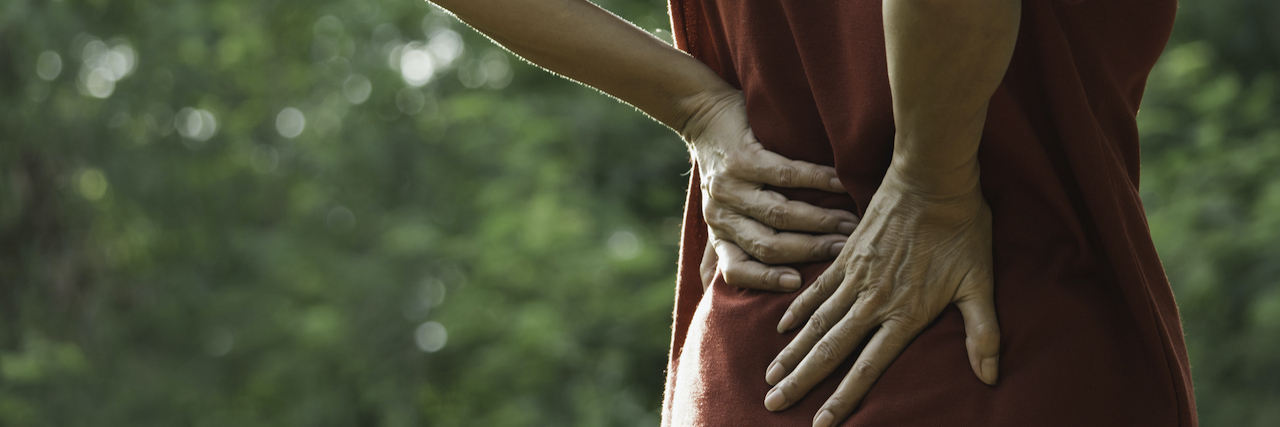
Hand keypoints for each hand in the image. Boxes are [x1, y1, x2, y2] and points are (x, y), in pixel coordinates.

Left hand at [679, 90, 859, 291]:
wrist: (702, 115)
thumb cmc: (725, 167)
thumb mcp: (725, 206)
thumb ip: (743, 236)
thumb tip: (775, 277)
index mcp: (719, 232)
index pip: (736, 269)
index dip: (765, 280)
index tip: (797, 285)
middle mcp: (721, 215)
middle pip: (768, 245)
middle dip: (811, 251)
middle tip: (845, 251)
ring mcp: (730, 187)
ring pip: (778, 214)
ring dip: (819, 221)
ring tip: (849, 223)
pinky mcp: (742, 158)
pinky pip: (785, 175)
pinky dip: (817, 180)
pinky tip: (839, 184)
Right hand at [760, 162, 999, 426]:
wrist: (933, 177)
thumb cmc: (962, 230)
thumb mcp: (980, 283)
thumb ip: (982, 333)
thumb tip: (990, 377)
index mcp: (904, 314)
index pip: (867, 368)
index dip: (843, 398)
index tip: (820, 424)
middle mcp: (873, 301)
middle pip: (829, 350)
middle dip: (801, 381)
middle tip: (774, 404)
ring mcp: (855, 278)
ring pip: (816, 323)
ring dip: (792, 352)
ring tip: (770, 375)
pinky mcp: (847, 257)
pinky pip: (816, 291)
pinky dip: (796, 311)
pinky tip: (781, 329)